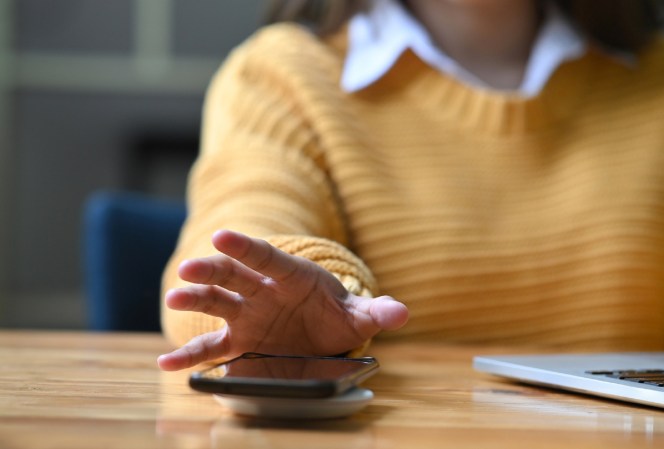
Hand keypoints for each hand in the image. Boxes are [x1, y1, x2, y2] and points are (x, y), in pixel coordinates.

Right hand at [157, 230, 407, 370]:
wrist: (321, 330)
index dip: (246, 247)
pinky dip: (190, 353)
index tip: (221, 235)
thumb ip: (375, 312)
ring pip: (217, 302)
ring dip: (195, 300)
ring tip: (174, 300)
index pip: (268, 257)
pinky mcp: (240, 340)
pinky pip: (211, 345)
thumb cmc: (336, 314)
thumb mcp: (357, 315)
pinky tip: (166, 363)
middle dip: (212, 269)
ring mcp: (248, 315)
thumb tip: (402, 313)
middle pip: (234, 275)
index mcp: (293, 277)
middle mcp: (264, 291)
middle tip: (188, 269)